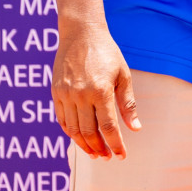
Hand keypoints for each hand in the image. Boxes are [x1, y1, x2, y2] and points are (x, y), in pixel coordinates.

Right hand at [53, 22, 140, 158]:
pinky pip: (62, 120)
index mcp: (101, 90)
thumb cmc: (107, 53)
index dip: (115, 144)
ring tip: (94, 153)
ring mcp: (66, 94)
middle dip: (99, 149)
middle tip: (107, 157)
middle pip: (89, 132)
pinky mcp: (56, 92)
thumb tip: (135, 128)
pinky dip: (71, 133)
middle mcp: (81, 95)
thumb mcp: (123, 75)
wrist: (81, 33)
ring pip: (73, 130)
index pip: (108, 127)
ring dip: (84, 145)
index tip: (122, 155)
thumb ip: (128, 103)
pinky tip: (80, 138)